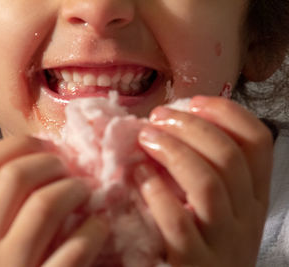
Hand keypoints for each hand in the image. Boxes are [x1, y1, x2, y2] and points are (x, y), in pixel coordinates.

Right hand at [0, 136, 108, 266]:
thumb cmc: (10, 264)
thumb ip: (9, 199)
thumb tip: (51, 154)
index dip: (18, 145)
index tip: (45, 146)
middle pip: (14, 176)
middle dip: (50, 162)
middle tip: (68, 168)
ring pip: (44, 204)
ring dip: (73, 189)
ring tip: (85, 191)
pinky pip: (74, 248)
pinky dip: (94, 229)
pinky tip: (100, 225)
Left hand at [135, 96, 272, 266]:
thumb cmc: (200, 239)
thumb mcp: (216, 205)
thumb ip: (205, 169)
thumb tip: (171, 124)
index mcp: (253, 196)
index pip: (258, 142)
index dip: (227, 112)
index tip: (193, 102)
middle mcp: (246, 217)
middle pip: (229, 156)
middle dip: (189, 126)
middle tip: (157, 118)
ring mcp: (222, 242)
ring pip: (207, 183)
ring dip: (172, 151)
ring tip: (145, 138)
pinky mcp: (192, 263)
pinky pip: (178, 222)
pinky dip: (156, 192)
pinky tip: (139, 176)